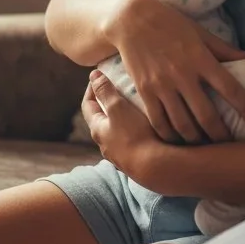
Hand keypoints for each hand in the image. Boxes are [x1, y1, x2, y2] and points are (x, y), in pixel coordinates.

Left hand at [81, 70, 163, 186]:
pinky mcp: (136, 161)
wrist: (156, 168)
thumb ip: (105, 90)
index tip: (98, 77)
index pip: (88, 106)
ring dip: (124, 118)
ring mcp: (121, 155)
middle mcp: (106, 145)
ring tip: (136, 105)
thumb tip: (93, 75)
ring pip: (118, 131)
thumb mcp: (117, 107)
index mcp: (98, 130)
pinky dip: (136, 130)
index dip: (91, 89)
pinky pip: (133, 141)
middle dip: (109, 103)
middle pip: (103, 119)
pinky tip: (149, 125)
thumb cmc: (134, 135)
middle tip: (119, 89)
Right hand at [106, 0, 244, 144]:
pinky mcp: (144, 90)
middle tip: (229, 144)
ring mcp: (162, 84)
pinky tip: (178, 140)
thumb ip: (223, 48)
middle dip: (221, 136)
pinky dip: (170, 136)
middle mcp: (182, 74)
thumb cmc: (169, 22)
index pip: (231, 88)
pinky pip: (159, 122)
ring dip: (197, 140)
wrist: (130, 18)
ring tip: (204, 146)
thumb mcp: (199, 32)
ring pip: (183, 124)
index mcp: (201, 58)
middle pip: (207, 116)